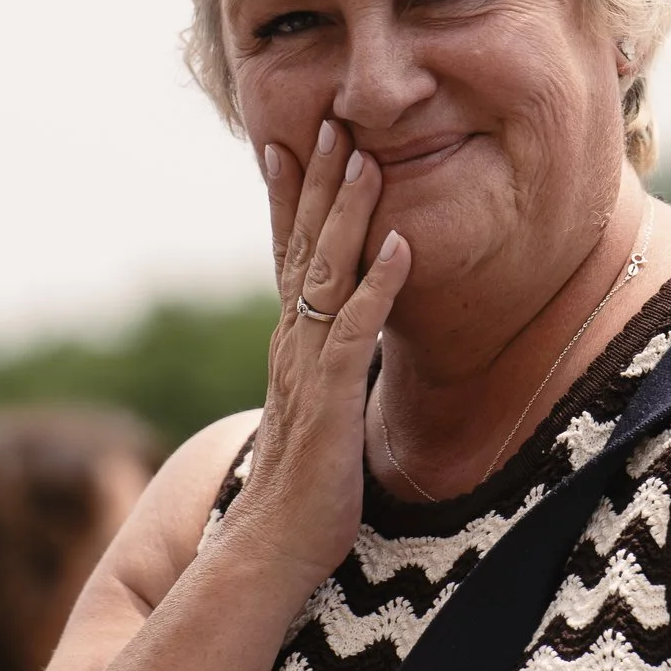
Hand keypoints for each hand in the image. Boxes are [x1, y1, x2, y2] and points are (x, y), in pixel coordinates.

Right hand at [227, 119, 411, 584]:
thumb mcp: (317, 413)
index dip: (290, 198)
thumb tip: (344, 344)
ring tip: (364, 160)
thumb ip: (324, 372)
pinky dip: (377, 287)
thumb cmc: (303, 489)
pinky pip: (356, 332)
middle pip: (302, 247)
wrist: (272, 550)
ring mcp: (308, 370)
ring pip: (326, 275)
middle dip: (317, 182)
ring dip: (347, 215)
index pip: (287, 255)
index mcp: (291, 345)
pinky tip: (399, 247)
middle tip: (328, 121)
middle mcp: (292, 345)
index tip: (293, 142)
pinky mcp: (331, 402)